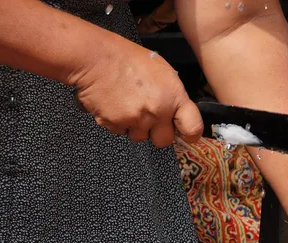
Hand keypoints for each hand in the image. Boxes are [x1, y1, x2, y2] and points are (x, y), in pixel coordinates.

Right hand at [71, 36, 202, 146]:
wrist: (95, 57)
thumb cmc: (127, 58)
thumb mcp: (161, 71)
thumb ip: (172, 96)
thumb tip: (176, 113)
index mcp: (173, 96)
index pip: (193, 127)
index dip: (189, 134)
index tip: (185, 134)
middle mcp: (157, 111)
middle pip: (164, 141)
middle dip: (156, 133)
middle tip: (148, 117)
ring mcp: (136, 120)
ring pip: (140, 137)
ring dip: (135, 127)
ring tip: (127, 105)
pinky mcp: (116, 125)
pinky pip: (120, 132)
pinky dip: (117, 122)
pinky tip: (115, 105)